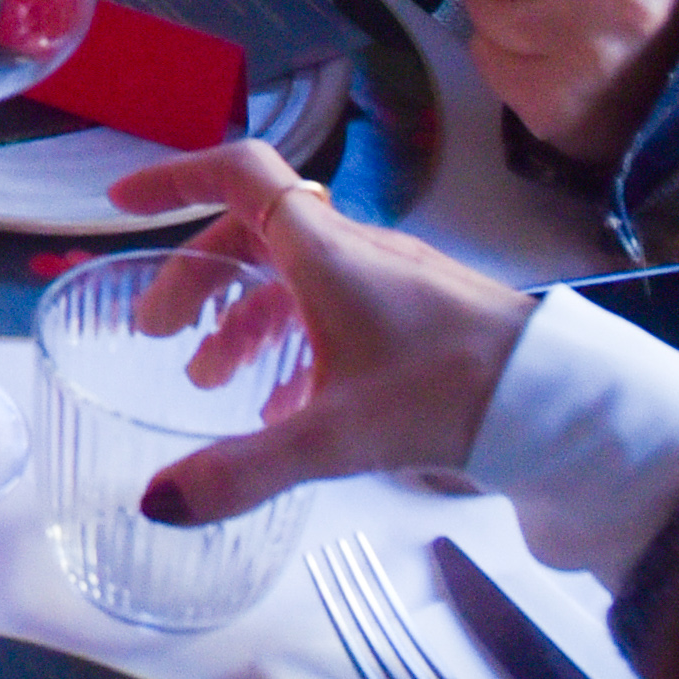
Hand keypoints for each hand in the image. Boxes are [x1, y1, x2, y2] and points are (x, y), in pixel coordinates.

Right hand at [93, 140, 535, 522]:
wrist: (557, 396)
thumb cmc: (447, 391)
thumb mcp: (336, 435)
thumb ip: (245, 470)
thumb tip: (157, 502)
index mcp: (324, 252)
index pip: (238, 176)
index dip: (174, 179)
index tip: (121, 205)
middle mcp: (353, 249)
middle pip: (252, 233)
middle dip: (196, 278)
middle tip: (159, 335)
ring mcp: (389, 278)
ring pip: (293, 274)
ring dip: (242, 315)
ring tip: (212, 380)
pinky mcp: (418, 310)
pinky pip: (332, 304)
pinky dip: (292, 337)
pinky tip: (288, 402)